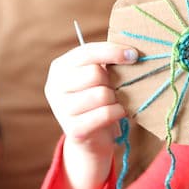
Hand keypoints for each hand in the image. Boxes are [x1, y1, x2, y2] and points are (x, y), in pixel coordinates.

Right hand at [44, 42, 136, 188]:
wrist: (92, 137)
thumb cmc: (99, 99)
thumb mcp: (99, 76)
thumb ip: (108, 61)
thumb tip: (133, 52)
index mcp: (60, 68)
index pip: (87, 52)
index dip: (113, 51)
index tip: (134, 54)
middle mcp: (55, 87)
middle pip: (95, 74)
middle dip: (113, 80)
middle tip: (117, 87)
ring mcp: (61, 109)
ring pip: (102, 94)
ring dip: (116, 98)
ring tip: (115, 101)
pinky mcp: (74, 129)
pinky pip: (106, 113)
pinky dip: (118, 112)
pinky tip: (119, 112)